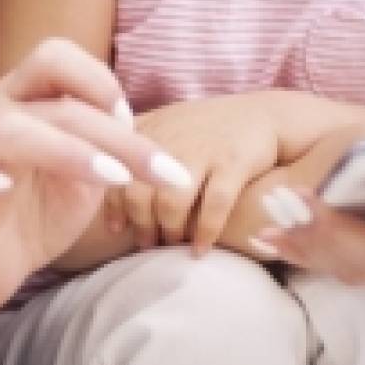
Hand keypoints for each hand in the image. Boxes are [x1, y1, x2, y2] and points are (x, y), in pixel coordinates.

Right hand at [0, 38, 193, 321]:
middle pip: (53, 102)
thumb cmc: (42, 203)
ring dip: (67, 151)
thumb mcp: (91, 169)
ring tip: (112, 177)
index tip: (132, 120)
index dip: (97, 79)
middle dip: (112, 134)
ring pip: (6, 130)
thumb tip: (131, 121)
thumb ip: (111, 138)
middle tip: (154, 170)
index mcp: (28, 97)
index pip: (55, 56)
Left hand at [102, 93, 285, 253]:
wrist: (264, 115)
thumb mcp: (169, 123)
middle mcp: (173, 138)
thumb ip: (136, 143)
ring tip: (174, 245)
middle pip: (139, 193)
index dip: (114, 207)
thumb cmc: (209, 128)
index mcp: (152, 129)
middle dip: (141, 226)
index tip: (118, 229)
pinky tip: (202, 249)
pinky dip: (205, 233)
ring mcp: (204, 150)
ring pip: (171, 202)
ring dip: (170, 232)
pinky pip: (214, 206)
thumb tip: (101, 179)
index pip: (116, 173)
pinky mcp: (234, 162)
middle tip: (148, 245)